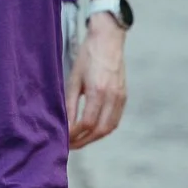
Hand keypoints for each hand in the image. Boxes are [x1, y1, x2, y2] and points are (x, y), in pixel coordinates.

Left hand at [66, 15, 127, 147]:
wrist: (108, 40)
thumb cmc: (87, 57)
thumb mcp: (73, 79)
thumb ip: (69, 103)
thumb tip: (64, 124)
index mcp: (98, 91)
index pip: (86, 123)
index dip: (74, 135)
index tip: (63, 140)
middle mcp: (112, 97)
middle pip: (99, 130)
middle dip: (83, 141)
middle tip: (70, 146)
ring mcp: (121, 97)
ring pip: (109, 128)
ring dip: (94, 138)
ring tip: (79, 141)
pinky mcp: (124, 96)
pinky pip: (115, 120)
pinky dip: (104, 129)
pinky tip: (92, 131)